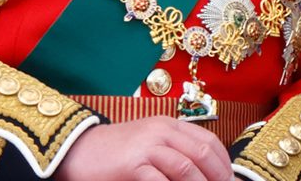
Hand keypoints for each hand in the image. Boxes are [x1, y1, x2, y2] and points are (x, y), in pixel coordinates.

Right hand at [55, 117, 233, 180]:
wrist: (76, 151)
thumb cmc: (115, 153)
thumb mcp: (149, 144)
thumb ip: (174, 153)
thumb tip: (204, 173)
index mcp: (169, 125)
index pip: (208, 141)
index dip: (224, 163)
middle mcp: (161, 131)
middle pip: (203, 154)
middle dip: (219, 177)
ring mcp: (147, 146)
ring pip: (187, 168)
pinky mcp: (132, 165)